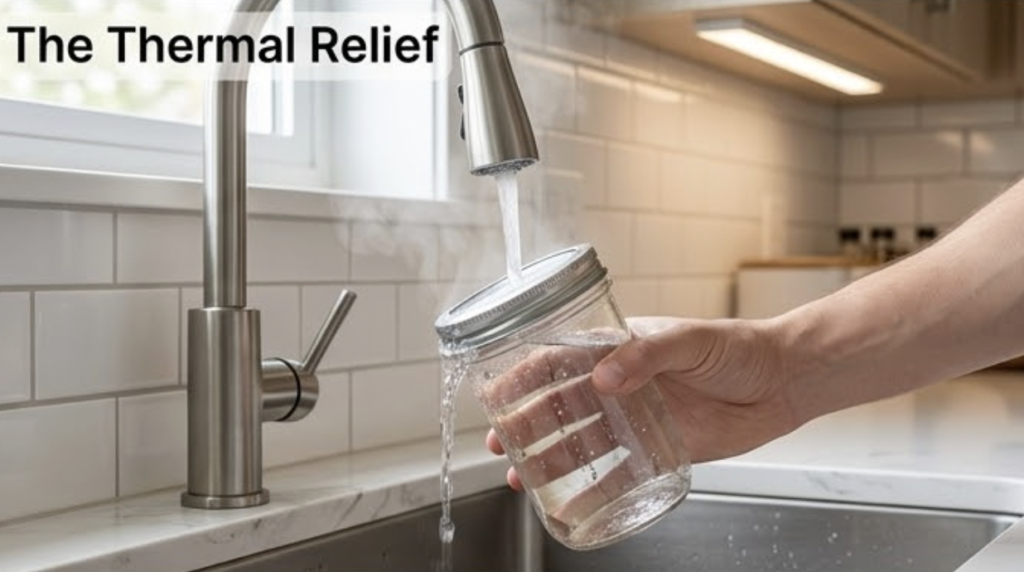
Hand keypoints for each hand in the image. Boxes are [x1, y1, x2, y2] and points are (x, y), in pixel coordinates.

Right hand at [486, 316, 798, 489]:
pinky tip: (568, 504)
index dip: (523, 377)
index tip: (496, 394)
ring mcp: (635, 419)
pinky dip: (590, 491)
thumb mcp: (691, 339)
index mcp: (619, 349)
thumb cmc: (738, 348)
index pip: (560, 359)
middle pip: (560, 405)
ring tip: (517, 478)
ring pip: (579, 442)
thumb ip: (647, 354)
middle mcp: (620, 384)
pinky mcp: (656, 451)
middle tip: (499, 443)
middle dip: (525, 424)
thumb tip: (605, 378)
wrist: (782, 382)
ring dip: (547, 459)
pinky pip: (615, 474)